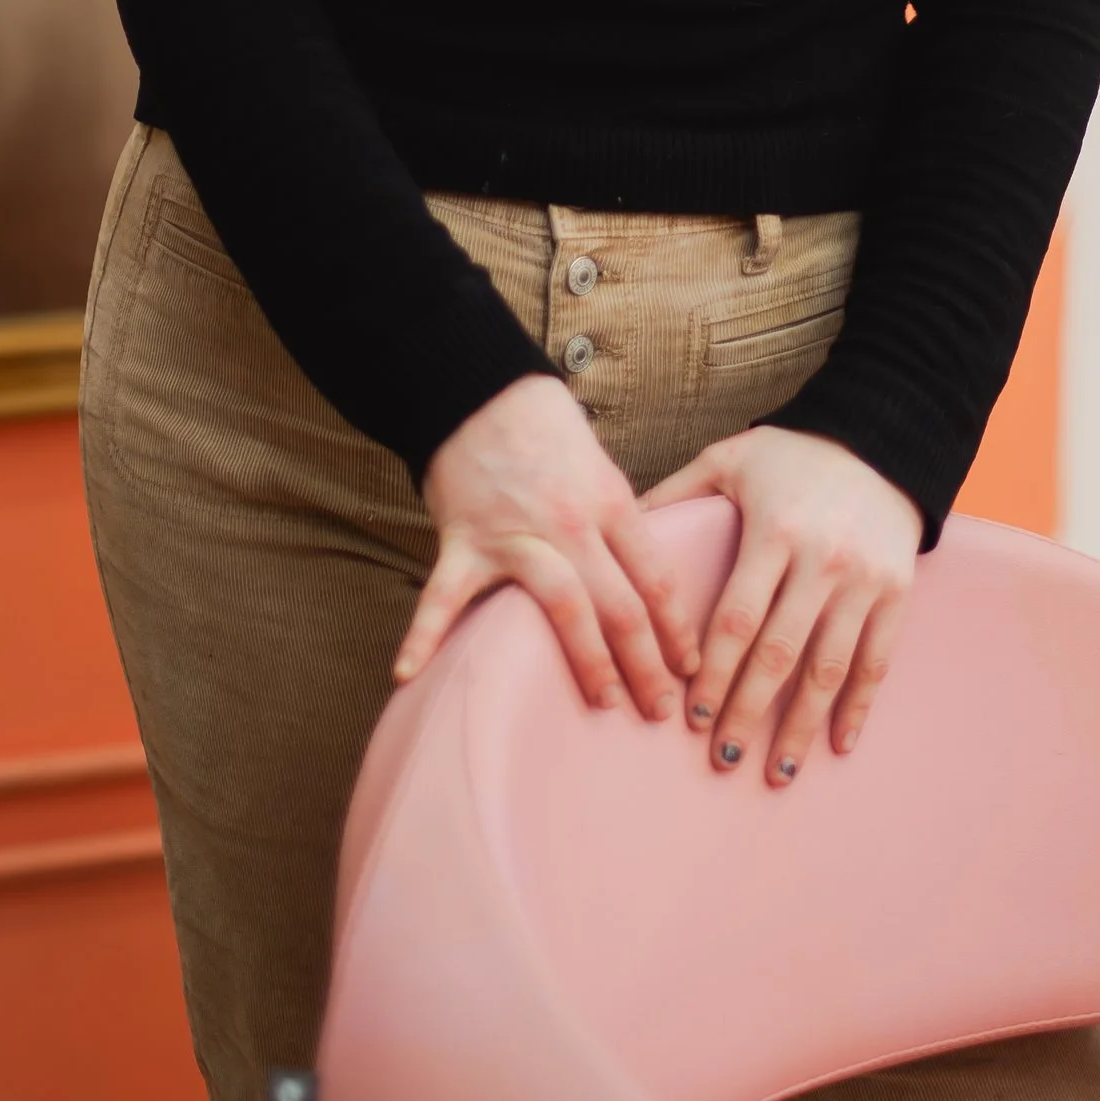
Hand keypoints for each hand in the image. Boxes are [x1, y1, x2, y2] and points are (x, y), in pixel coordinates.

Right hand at [395, 374, 703, 722]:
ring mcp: (516, 535)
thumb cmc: (547, 432)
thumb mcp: (601, 469)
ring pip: (563, 606)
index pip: (655, 577)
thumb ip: (620, 524)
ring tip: (606, 703)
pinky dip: (423, 635)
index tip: (692, 667)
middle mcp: (571, 523)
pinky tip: (407, 674)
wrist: (482, 391)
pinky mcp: (464, 541)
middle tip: (660, 709)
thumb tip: (648, 580)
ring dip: (589, 661)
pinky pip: (444, 596)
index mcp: (610, 503)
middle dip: (646, 663)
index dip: (678, 628)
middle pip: (620, 604)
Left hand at [642, 427, 920, 783]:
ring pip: (829, 668)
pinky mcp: (897, 591)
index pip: (737, 618)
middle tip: (723, 759)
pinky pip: (877, 660)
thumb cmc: (794, 453)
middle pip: (779, 654)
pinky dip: (859, 706)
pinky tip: (839, 744)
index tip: (692, 717)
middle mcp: (820, 561)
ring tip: (778, 772)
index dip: (714, 672)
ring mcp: (863, 580)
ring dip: (802, 726)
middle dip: (749, 712)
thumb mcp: (730, 458)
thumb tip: (621, 528)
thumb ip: (677, 492)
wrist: (883, 436)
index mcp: (774, 532)